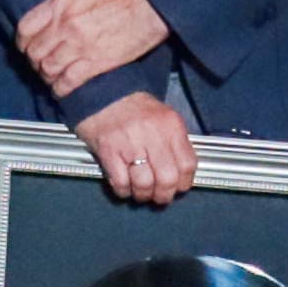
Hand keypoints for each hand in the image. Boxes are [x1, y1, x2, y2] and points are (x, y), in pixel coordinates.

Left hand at [12, 0, 169, 93]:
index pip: (25, 28)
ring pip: (48, 69)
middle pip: (34, 52)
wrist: (153, 2)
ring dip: (48, 77)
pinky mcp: (96, 62)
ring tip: (52, 79)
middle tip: (41, 66)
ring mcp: (79, 45)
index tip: (27, 48)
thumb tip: (68, 2)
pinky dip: (62, 89)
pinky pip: (68, 81)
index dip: (23, 42)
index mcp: (61, 3)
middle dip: (35, 62)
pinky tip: (62, 90)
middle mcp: (65, 25)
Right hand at [77, 93, 200, 205]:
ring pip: (145, 184)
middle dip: (164, 194)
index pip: (187, 165)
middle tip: (159, 196)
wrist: (100, 90)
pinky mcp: (108, 150)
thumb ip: (173, 141)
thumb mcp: (162, 116)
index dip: (184, 183)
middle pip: (168, 179)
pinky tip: (124, 187)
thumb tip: (180, 171)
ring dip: (143, 195)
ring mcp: (130, 143)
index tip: (178, 187)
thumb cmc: (131, 105)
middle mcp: (153, 135)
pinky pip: (121, 182)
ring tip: (140, 193)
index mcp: (170, 125)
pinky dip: (124, 191)